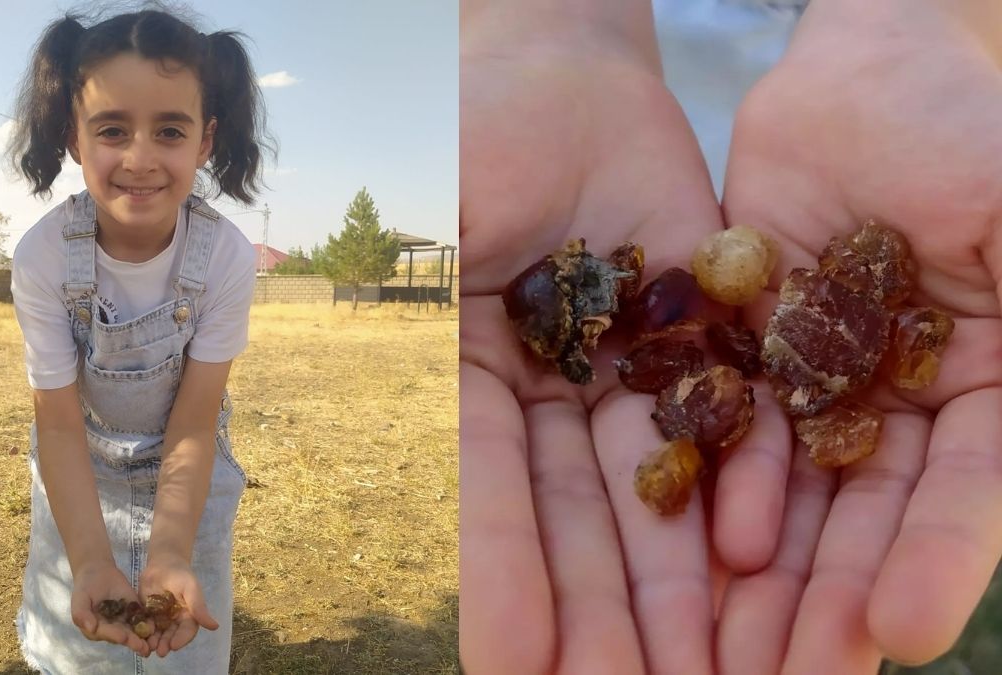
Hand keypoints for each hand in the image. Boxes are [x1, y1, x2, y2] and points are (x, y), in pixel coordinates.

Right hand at [70, 560, 151, 656]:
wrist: (98, 571)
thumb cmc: (85, 586)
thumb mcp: (80, 598)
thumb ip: (82, 614)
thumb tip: (90, 628)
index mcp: (96, 629)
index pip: (107, 633)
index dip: (115, 636)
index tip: (124, 638)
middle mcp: (111, 628)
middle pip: (122, 636)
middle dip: (133, 641)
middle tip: (143, 647)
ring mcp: (123, 620)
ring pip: (134, 630)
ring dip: (143, 637)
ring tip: (152, 643)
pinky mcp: (134, 611)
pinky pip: (142, 618)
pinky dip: (149, 623)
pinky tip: (156, 627)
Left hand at [139, 552, 218, 657]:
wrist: (162, 563)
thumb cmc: (180, 573)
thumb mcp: (191, 588)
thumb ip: (199, 607)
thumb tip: (215, 626)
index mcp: (189, 615)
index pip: (187, 631)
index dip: (181, 639)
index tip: (174, 646)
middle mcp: (175, 620)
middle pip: (172, 635)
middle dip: (166, 644)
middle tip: (160, 651)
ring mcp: (161, 618)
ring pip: (158, 634)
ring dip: (154, 642)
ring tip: (149, 648)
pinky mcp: (148, 615)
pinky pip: (146, 627)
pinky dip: (142, 634)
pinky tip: (138, 638)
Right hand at [460, 4, 728, 670]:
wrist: (568, 77)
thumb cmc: (477, 124)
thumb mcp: (431, 204)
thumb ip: (419, 284)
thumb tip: (341, 333)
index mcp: (475, 380)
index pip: (486, 492)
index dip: (502, 576)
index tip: (510, 666)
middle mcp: (552, 398)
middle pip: (579, 519)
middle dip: (598, 613)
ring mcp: (630, 377)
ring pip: (656, 494)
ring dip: (676, 586)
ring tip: (696, 669)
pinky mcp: (704, 344)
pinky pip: (730, 420)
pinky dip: (744, 484)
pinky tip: (751, 556)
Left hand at [715, 2, 1001, 672]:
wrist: (872, 76)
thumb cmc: (978, 139)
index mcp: (985, 394)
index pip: (965, 498)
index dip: (940, 563)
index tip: (901, 634)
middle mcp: (900, 406)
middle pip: (870, 518)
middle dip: (833, 597)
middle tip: (794, 672)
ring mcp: (817, 382)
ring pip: (797, 491)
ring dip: (769, 571)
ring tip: (735, 642)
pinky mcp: (746, 349)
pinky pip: (735, 421)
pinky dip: (729, 476)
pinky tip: (715, 533)